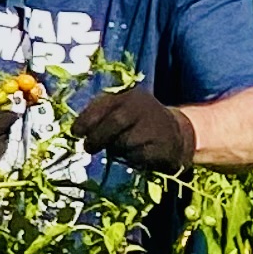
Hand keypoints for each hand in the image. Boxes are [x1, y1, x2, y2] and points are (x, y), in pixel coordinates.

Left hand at [69, 86, 197, 175]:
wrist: (177, 133)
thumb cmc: (138, 122)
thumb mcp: (121, 109)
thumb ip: (100, 115)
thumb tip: (75, 131)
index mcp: (128, 95)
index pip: (103, 104)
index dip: (86, 120)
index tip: (76, 133)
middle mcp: (143, 107)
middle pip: (114, 123)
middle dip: (97, 137)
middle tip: (88, 147)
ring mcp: (154, 126)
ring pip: (124, 142)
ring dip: (116, 148)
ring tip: (121, 147)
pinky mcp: (162, 146)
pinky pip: (137, 156)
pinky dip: (131, 158)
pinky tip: (136, 153)